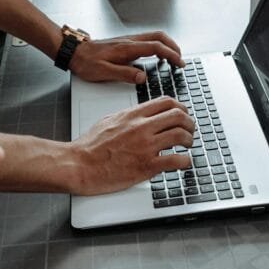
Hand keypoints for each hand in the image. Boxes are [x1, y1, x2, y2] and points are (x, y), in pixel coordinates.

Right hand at [69, 97, 194, 194]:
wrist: (79, 164)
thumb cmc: (89, 147)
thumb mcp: (108, 120)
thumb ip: (127, 116)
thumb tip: (139, 115)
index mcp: (133, 115)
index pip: (166, 102)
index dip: (180, 108)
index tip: (183, 115)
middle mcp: (142, 127)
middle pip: (178, 116)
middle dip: (189, 123)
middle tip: (189, 131)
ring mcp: (145, 146)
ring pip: (181, 135)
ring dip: (189, 141)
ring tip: (187, 146)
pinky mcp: (146, 166)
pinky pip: (175, 160)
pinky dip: (185, 161)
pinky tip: (183, 163)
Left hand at [70, 31, 182, 83]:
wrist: (74, 51)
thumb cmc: (86, 62)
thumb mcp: (104, 72)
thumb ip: (124, 74)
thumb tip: (142, 77)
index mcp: (127, 48)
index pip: (156, 47)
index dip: (171, 54)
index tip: (180, 63)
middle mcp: (130, 41)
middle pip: (159, 37)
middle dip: (173, 47)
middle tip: (180, 60)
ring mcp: (128, 40)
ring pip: (154, 36)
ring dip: (167, 45)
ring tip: (173, 58)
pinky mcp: (125, 43)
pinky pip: (147, 40)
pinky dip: (158, 46)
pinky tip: (156, 56)